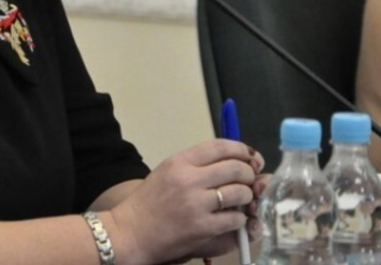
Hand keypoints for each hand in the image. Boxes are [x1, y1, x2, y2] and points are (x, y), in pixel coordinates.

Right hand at [104, 139, 259, 264]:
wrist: (131, 232)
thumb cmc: (149, 202)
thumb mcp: (167, 172)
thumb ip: (196, 165)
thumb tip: (232, 161)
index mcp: (179, 162)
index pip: (220, 147)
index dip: (241, 150)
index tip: (249, 156)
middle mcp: (189, 179)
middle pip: (235, 168)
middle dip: (249, 174)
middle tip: (249, 181)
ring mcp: (196, 204)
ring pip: (240, 193)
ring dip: (247, 196)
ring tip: (242, 200)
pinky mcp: (203, 227)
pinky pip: (235, 218)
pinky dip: (239, 219)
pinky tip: (232, 219)